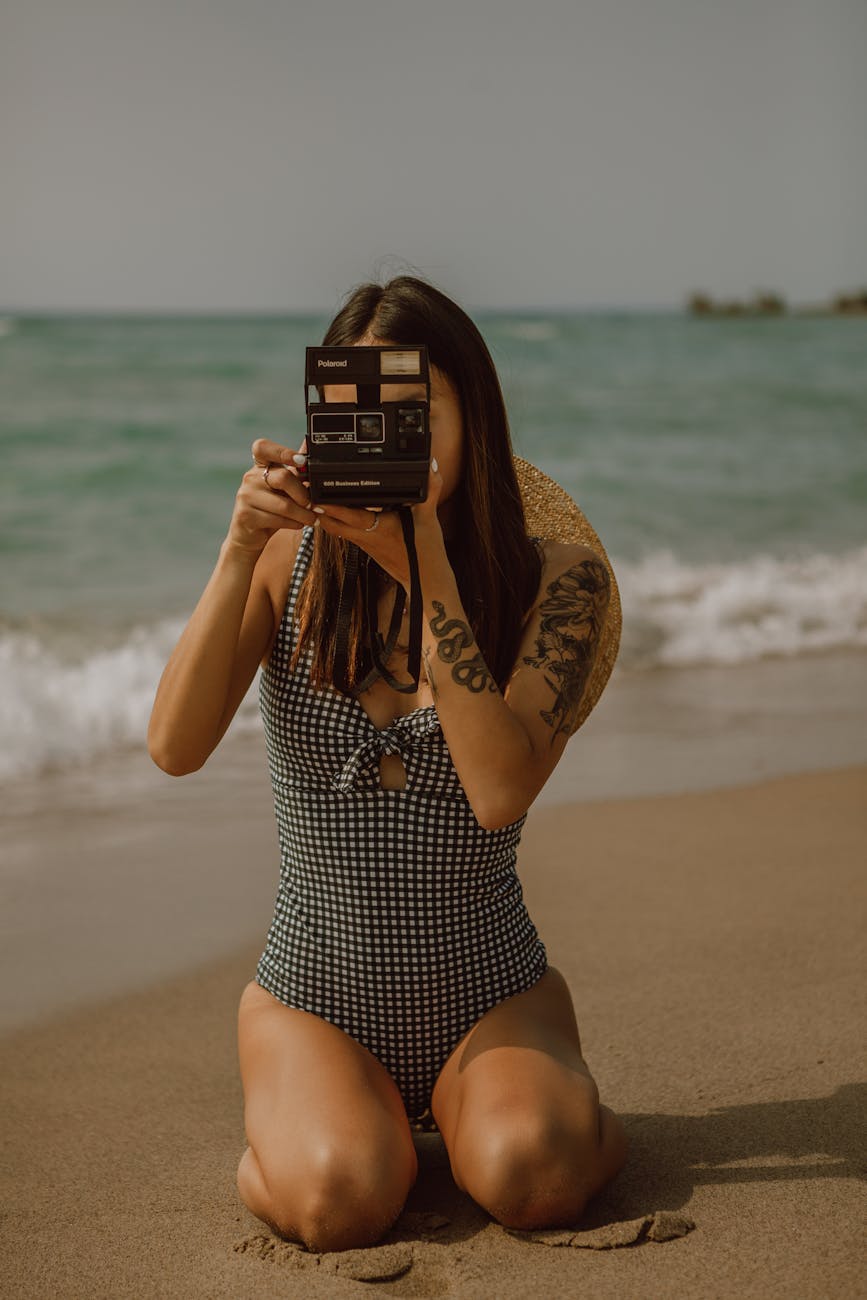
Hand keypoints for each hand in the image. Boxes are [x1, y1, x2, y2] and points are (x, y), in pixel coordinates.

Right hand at [224, 438, 316, 554]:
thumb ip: (296, 470)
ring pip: (283, 505)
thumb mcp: (284, 488)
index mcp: (260, 466)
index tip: (302, 461)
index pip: (263, 447)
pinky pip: (277, 519)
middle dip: (303, 493)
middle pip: (283, 477)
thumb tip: (309, 446)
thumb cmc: (270, 509)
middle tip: (313, 504)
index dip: (283, 452)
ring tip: (312, 518)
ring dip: (303, 514)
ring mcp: (245, 496)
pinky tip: (298, 524)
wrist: (249, 536)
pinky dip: (293, 523)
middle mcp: (250, 477)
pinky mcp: (245, 515)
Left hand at [315, 459, 445, 588]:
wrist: (425, 581)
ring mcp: (364, 543)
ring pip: (336, 529)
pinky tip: (337, 509)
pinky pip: (346, 532)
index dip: (331, 506)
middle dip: (318, 509)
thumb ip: (430, 489)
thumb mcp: (429, 518)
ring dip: (325, 515)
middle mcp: (366, 537)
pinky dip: (338, 521)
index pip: (349, 516)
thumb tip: (430, 466)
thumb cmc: (426, 553)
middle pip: (332, 524)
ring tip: (316, 497)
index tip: (316, 494)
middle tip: (307, 492)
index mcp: (379, 528)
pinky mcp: (366, 547)